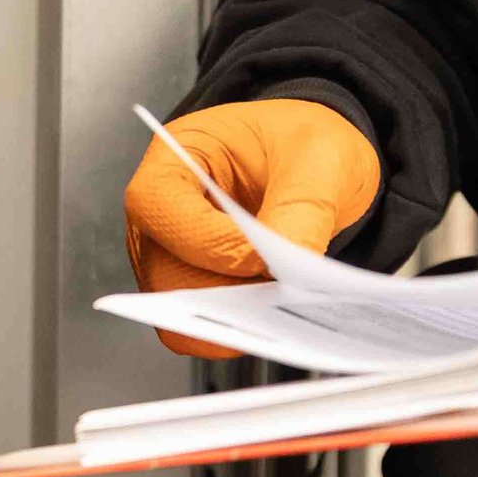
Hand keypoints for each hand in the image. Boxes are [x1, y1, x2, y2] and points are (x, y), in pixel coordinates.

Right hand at [122, 100, 381, 357]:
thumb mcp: (319, 158)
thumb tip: (291, 269)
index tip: (265, 260)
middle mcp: (159, 213)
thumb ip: (301, 210)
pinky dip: (238, 330)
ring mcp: (168, 257)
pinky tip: (276, 308)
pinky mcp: (189, 292)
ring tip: (287, 295)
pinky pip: (198, 331)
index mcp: (174, 158)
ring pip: (181, 312)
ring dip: (237, 314)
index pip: (160, 208)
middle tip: (286, 287)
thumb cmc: (299, 144)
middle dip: (228, 291)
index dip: (209, 242)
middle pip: (165, 274)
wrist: (309, 165)